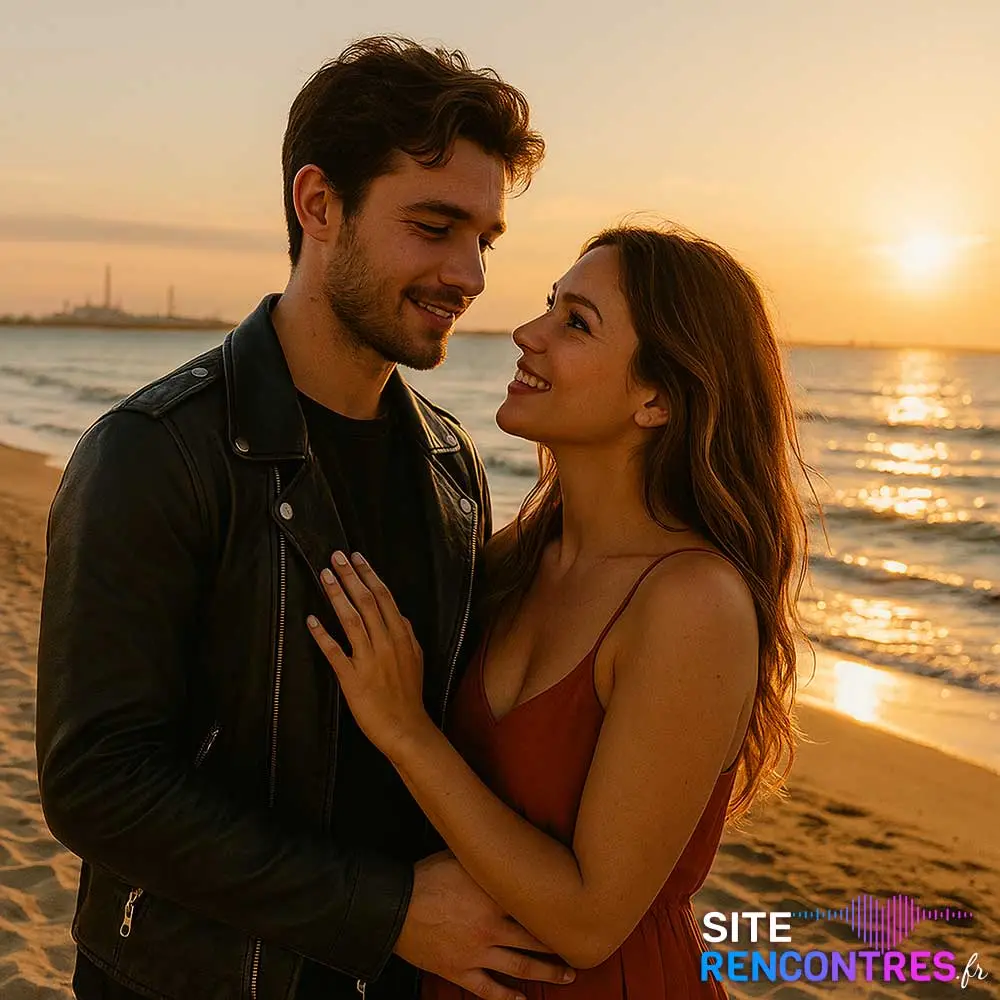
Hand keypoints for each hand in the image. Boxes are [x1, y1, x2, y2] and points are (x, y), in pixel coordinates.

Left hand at [308, 550, 430, 755]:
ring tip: (325, 576)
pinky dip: (322, 634)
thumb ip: (406, 633)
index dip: (368, 574)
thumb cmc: (408, 693)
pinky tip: (311, 619)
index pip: (384, 596)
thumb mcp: (415, 657)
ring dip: (337, 595)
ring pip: (351, 619)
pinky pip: (334, 651)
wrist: (405, 727)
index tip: (356, 557)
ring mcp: (369, 659)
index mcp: (401, 636)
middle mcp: (386, 642)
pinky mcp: (352, 677)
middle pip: (367, 601)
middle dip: (350, 576)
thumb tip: (398, 613)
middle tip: (335, 556)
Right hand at [396, 852, 575, 999]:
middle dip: (561, 945)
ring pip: (521, 966)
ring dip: (547, 972)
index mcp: (494, 896)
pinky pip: (488, 989)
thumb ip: (487, 859)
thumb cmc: (426, 877)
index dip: (558, 908)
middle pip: (535, 939)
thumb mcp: (461, 859)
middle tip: (582, 947)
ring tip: (568, 976)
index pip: (535, 905)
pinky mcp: (459, 971)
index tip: (578, 908)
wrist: (394, 907)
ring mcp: (477, 952)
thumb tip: (507, 846)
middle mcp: (491, 926)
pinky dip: (507, 998)